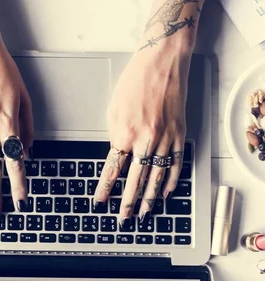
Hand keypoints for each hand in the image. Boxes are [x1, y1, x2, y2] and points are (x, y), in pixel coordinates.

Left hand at [94, 46, 189, 223]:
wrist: (162, 62)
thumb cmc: (135, 81)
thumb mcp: (114, 108)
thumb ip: (116, 135)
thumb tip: (119, 154)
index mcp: (125, 133)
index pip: (113, 170)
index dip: (106, 188)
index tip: (100, 201)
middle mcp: (146, 140)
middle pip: (135, 180)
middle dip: (128, 203)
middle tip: (123, 218)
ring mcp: (166, 139)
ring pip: (157, 177)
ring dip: (149, 199)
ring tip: (144, 213)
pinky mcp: (179, 134)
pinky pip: (175, 164)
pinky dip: (170, 181)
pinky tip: (165, 193)